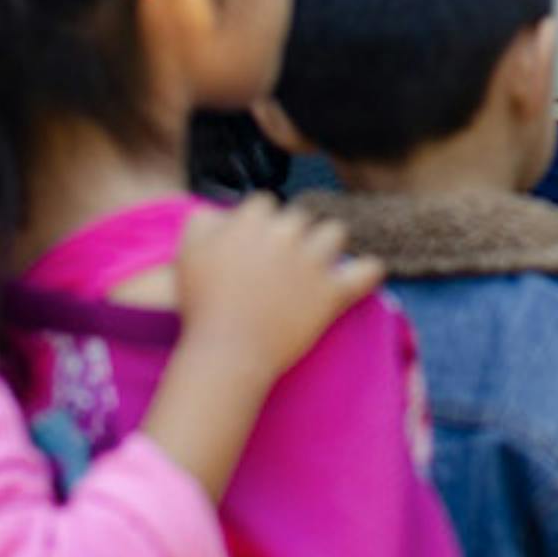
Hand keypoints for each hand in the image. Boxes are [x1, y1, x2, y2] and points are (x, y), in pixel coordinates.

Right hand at [171, 194, 384, 386]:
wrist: (227, 352)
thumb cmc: (203, 305)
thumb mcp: (187, 252)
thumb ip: (202, 220)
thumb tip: (219, 212)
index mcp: (253, 221)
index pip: (265, 204)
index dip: (260, 222)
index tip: (254, 242)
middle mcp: (287, 234)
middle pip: (300, 217)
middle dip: (291, 234)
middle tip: (280, 259)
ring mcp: (313, 262)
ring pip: (334, 233)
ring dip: (326, 244)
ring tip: (317, 260)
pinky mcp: (332, 293)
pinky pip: (363, 273)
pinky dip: (368, 270)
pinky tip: (370, 269)